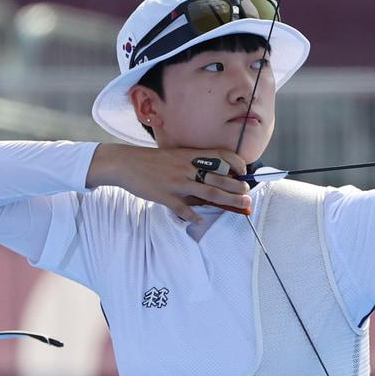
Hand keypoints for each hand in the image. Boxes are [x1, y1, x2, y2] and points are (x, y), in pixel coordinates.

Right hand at [87, 144, 250, 221]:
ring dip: (229, 201)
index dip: (237, 164)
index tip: (244, 173)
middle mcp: (188, 168)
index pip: (222, 156)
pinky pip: (184, 209)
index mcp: (191, 156)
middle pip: (221, 178)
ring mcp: (178, 183)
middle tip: (247, 195)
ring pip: (210, 193)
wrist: (127, 163)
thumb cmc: (153, 161)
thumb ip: (194, 164)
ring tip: (241, 206)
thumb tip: (213, 177)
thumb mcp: (176, 156)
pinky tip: (200, 220)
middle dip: (238, 188)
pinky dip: (194, 216)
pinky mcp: (166, 196)